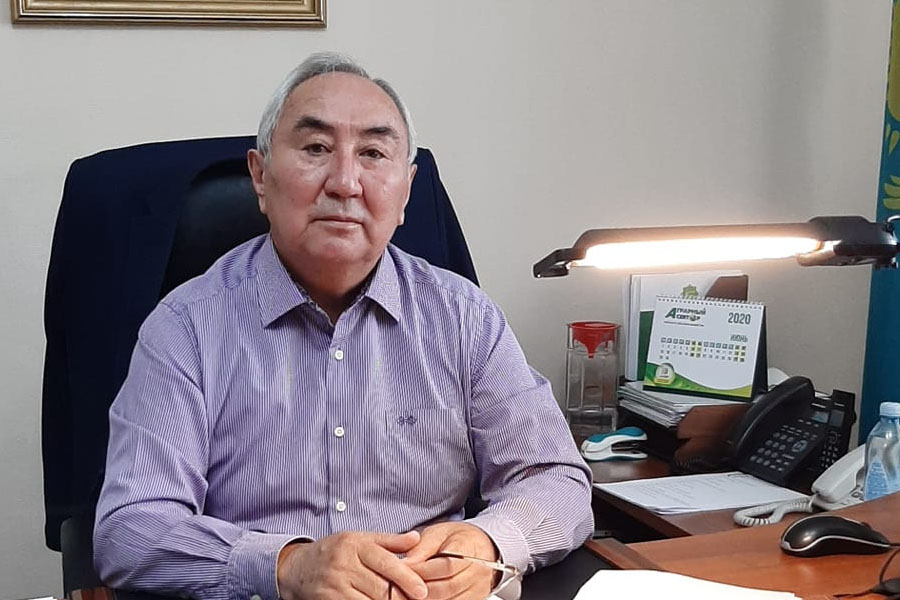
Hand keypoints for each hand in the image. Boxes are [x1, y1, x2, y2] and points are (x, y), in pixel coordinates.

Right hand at [276, 530, 427, 599]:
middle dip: (401, 597)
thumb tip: (416, 538)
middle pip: (380, 587)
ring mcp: (334, 586)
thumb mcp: (359, 539)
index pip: (385, 562)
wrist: (298, 568)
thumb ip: (389, 541)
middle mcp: (343, 565)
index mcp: (354, 545)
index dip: (406, 577)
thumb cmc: (335, 551)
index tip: (422, 590)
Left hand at [403, 522, 499, 599]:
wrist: (480, 547)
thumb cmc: (456, 539)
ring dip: (424, 598)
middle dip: (419, 588)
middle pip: (445, 588)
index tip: (401, 569)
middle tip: (400, 584)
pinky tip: (419, 597)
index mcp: (470, 548)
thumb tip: (405, 564)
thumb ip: (422, 548)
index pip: (446, 566)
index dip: (421, 570)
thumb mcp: (437, 533)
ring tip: (405, 592)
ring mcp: (477, 590)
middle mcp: (478, 572)